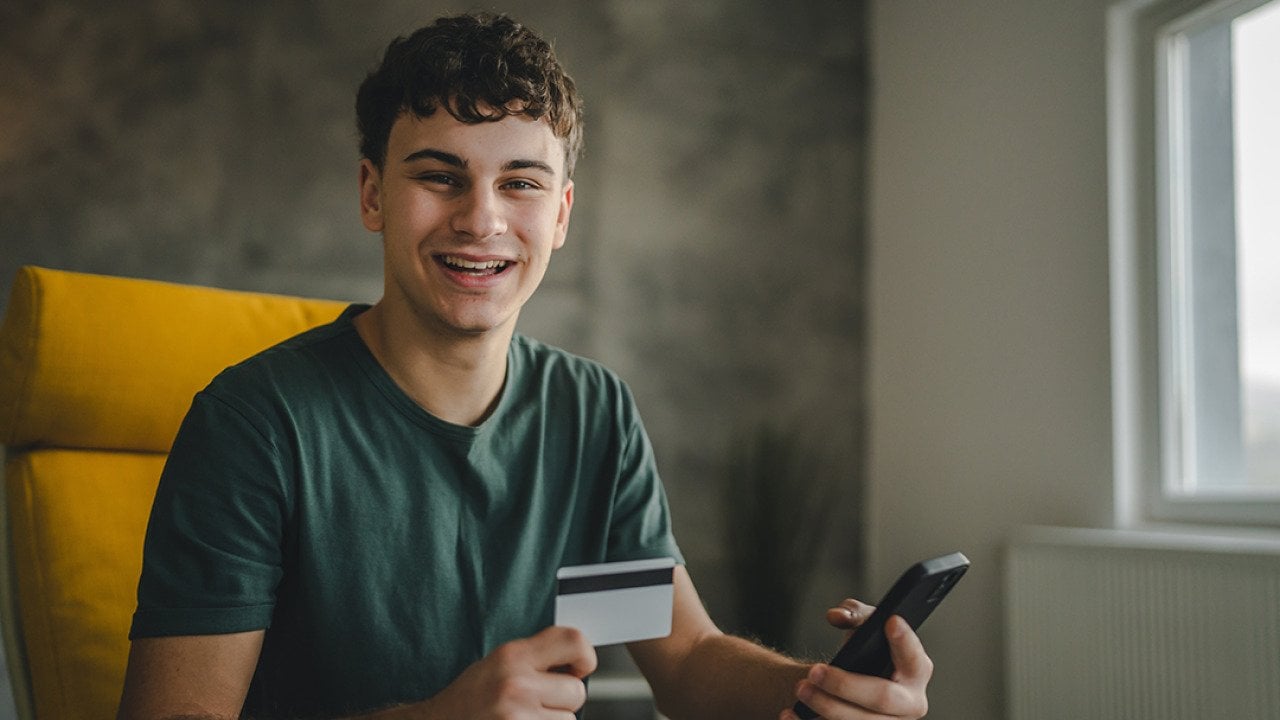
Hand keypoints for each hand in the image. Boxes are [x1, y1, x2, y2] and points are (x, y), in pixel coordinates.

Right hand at [422, 625, 596, 718]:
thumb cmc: (468, 698)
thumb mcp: (497, 663)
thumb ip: (535, 658)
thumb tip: (578, 660)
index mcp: (513, 656)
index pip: (574, 641)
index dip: (585, 656)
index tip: (578, 668)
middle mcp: (517, 684)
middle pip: (576, 692)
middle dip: (562, 701)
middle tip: (537, 703)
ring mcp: (517, 716)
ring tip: (524, 718)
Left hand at [778, 600, 932, 719]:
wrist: (852, 687)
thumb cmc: (865, 652)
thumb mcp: (864, 627)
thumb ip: (853, 613)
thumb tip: (837, 616)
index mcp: (916, 672)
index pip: (914, 657)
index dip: (904, 641)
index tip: (890, 622)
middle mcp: (910, 704)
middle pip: (881, 698)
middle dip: (846, 685)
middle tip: (815, 671)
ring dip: (826, 707)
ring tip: (801, 689)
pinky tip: (789, 714)